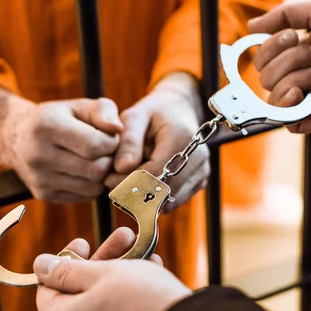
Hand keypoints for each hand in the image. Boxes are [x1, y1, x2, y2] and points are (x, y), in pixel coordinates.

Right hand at [0, 81, 122, 201]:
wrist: (19, 138)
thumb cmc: (61, 118)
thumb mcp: (80, 106)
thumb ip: (104, 111)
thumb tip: (118, 128)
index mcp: (47, 125)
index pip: (95, 145)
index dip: (112, 142)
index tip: (109, 136)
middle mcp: (38, 154)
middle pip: (96, 170)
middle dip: (109, 160)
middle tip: (106, 150)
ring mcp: (39, 178)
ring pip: (93, 187)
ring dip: (103, 175)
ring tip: (96, 159)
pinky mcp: (43, 194)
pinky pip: (85, 196)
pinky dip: (92, 184)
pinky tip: (84, 170)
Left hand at [35, 233, 189, 310]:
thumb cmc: (142, 303)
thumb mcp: (102, 273)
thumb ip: (66, 270)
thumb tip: (39, 265)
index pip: (48, 290)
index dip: (65, 261)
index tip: (84, 243)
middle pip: (80, 298)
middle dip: (103, 264)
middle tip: (123, 241)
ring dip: (121, 281)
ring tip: (146, 257)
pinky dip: (131, 306)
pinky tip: (152, 280)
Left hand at [105, 72, 209, 210]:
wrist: (179, 109)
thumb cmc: (153, 112)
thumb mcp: (135, 116)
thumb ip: (128, 141)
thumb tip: (121, 168)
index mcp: (183, 138)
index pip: (155, 173)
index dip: (130, 182)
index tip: (108, 179)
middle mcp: (198, 157)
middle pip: (163, 191)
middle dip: (135, 192)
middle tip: (114, 183)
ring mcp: (202, 171)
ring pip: (168, 201)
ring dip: (145, 197)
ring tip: (129, 179)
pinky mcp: (199, 181)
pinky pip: (173, 201)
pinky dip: (156, 196)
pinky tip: (145, 180)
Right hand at [248, 0, 310, 132]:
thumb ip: (284, 15)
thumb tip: (252, 26)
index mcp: (301, 51)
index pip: (264, 57)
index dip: (270, 47)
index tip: (294, 36)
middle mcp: (302, 73)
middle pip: (264, 76)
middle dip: (288, 60)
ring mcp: (310, 95)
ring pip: (273, 95)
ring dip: (296, 77)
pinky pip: (287, 120)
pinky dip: (287, 107)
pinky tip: (301, 92)